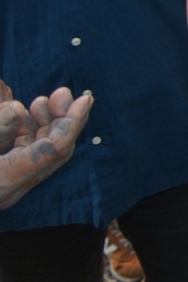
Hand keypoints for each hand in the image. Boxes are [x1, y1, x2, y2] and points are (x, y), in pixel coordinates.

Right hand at [0, 86, 92, 209]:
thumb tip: (18, 108)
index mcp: (8, 180)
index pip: (55, 150)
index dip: (73, 122)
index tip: (85, 99)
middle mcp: (12, 188)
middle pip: (54, 152)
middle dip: (62, 119)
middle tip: (62, 92)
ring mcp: (7, 187)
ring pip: (39, 153)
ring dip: (44, 124)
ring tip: (42, 100)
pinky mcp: (2, 182)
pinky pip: (24, 157)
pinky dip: (28, 134)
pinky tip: (24, 115)